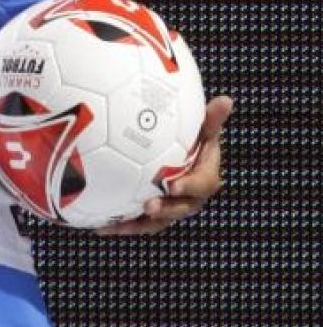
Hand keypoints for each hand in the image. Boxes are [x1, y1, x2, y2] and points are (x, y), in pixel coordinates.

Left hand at [94, 94, 232, 236]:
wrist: (178, 153)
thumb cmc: (191, 137)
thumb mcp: (202, 128)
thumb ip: (211, 119)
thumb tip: (227, 100)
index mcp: (204, 177)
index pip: (202, 185)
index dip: (189, 186)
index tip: (172, 184)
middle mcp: (189, 197)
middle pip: (181, 208)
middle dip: (166, 210)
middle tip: (149, 205)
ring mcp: (171, 207)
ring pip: (158, 220)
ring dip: (140, 223)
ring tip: (120, 224)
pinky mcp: (153, 214)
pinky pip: (139, 223)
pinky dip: (122, 225)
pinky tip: (100, 226)